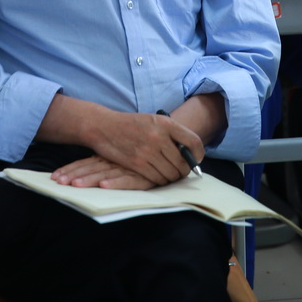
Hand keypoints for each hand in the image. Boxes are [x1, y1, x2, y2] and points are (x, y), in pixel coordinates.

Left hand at [50, 155, 160, 189]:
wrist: (169, 141)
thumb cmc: (142, 146)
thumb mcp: (120, 152)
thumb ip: (105, 159)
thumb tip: (80, 170)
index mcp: (108, 155)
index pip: (85, 163)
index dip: (70, 169)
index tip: (55, 177)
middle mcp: (115, 161)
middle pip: (91, 169)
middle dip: (74, 176)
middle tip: (58, 182)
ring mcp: (128, 168)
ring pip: (105, 174)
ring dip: (89, 180)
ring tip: (73, 185)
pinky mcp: (142, 176)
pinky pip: (128, 181)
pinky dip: (116, 183)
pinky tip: (104, 185)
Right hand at [82, 110, 202, 186]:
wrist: (103, 126)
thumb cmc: (130, 124)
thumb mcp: (153, 120)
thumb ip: (171, 133)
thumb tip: (189, 152)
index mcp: (166, 123)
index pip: (194, 142)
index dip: (198, 154)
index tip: (196, 160)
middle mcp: (159, 136)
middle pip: (183, 163)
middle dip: (184, 170)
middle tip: (181, 171)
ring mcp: (148, 151)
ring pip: (171, 173)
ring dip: (172, 177)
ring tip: (169, 174)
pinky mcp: (137, 163)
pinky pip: (157, 178)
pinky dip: (160, 180)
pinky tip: (158, 177)